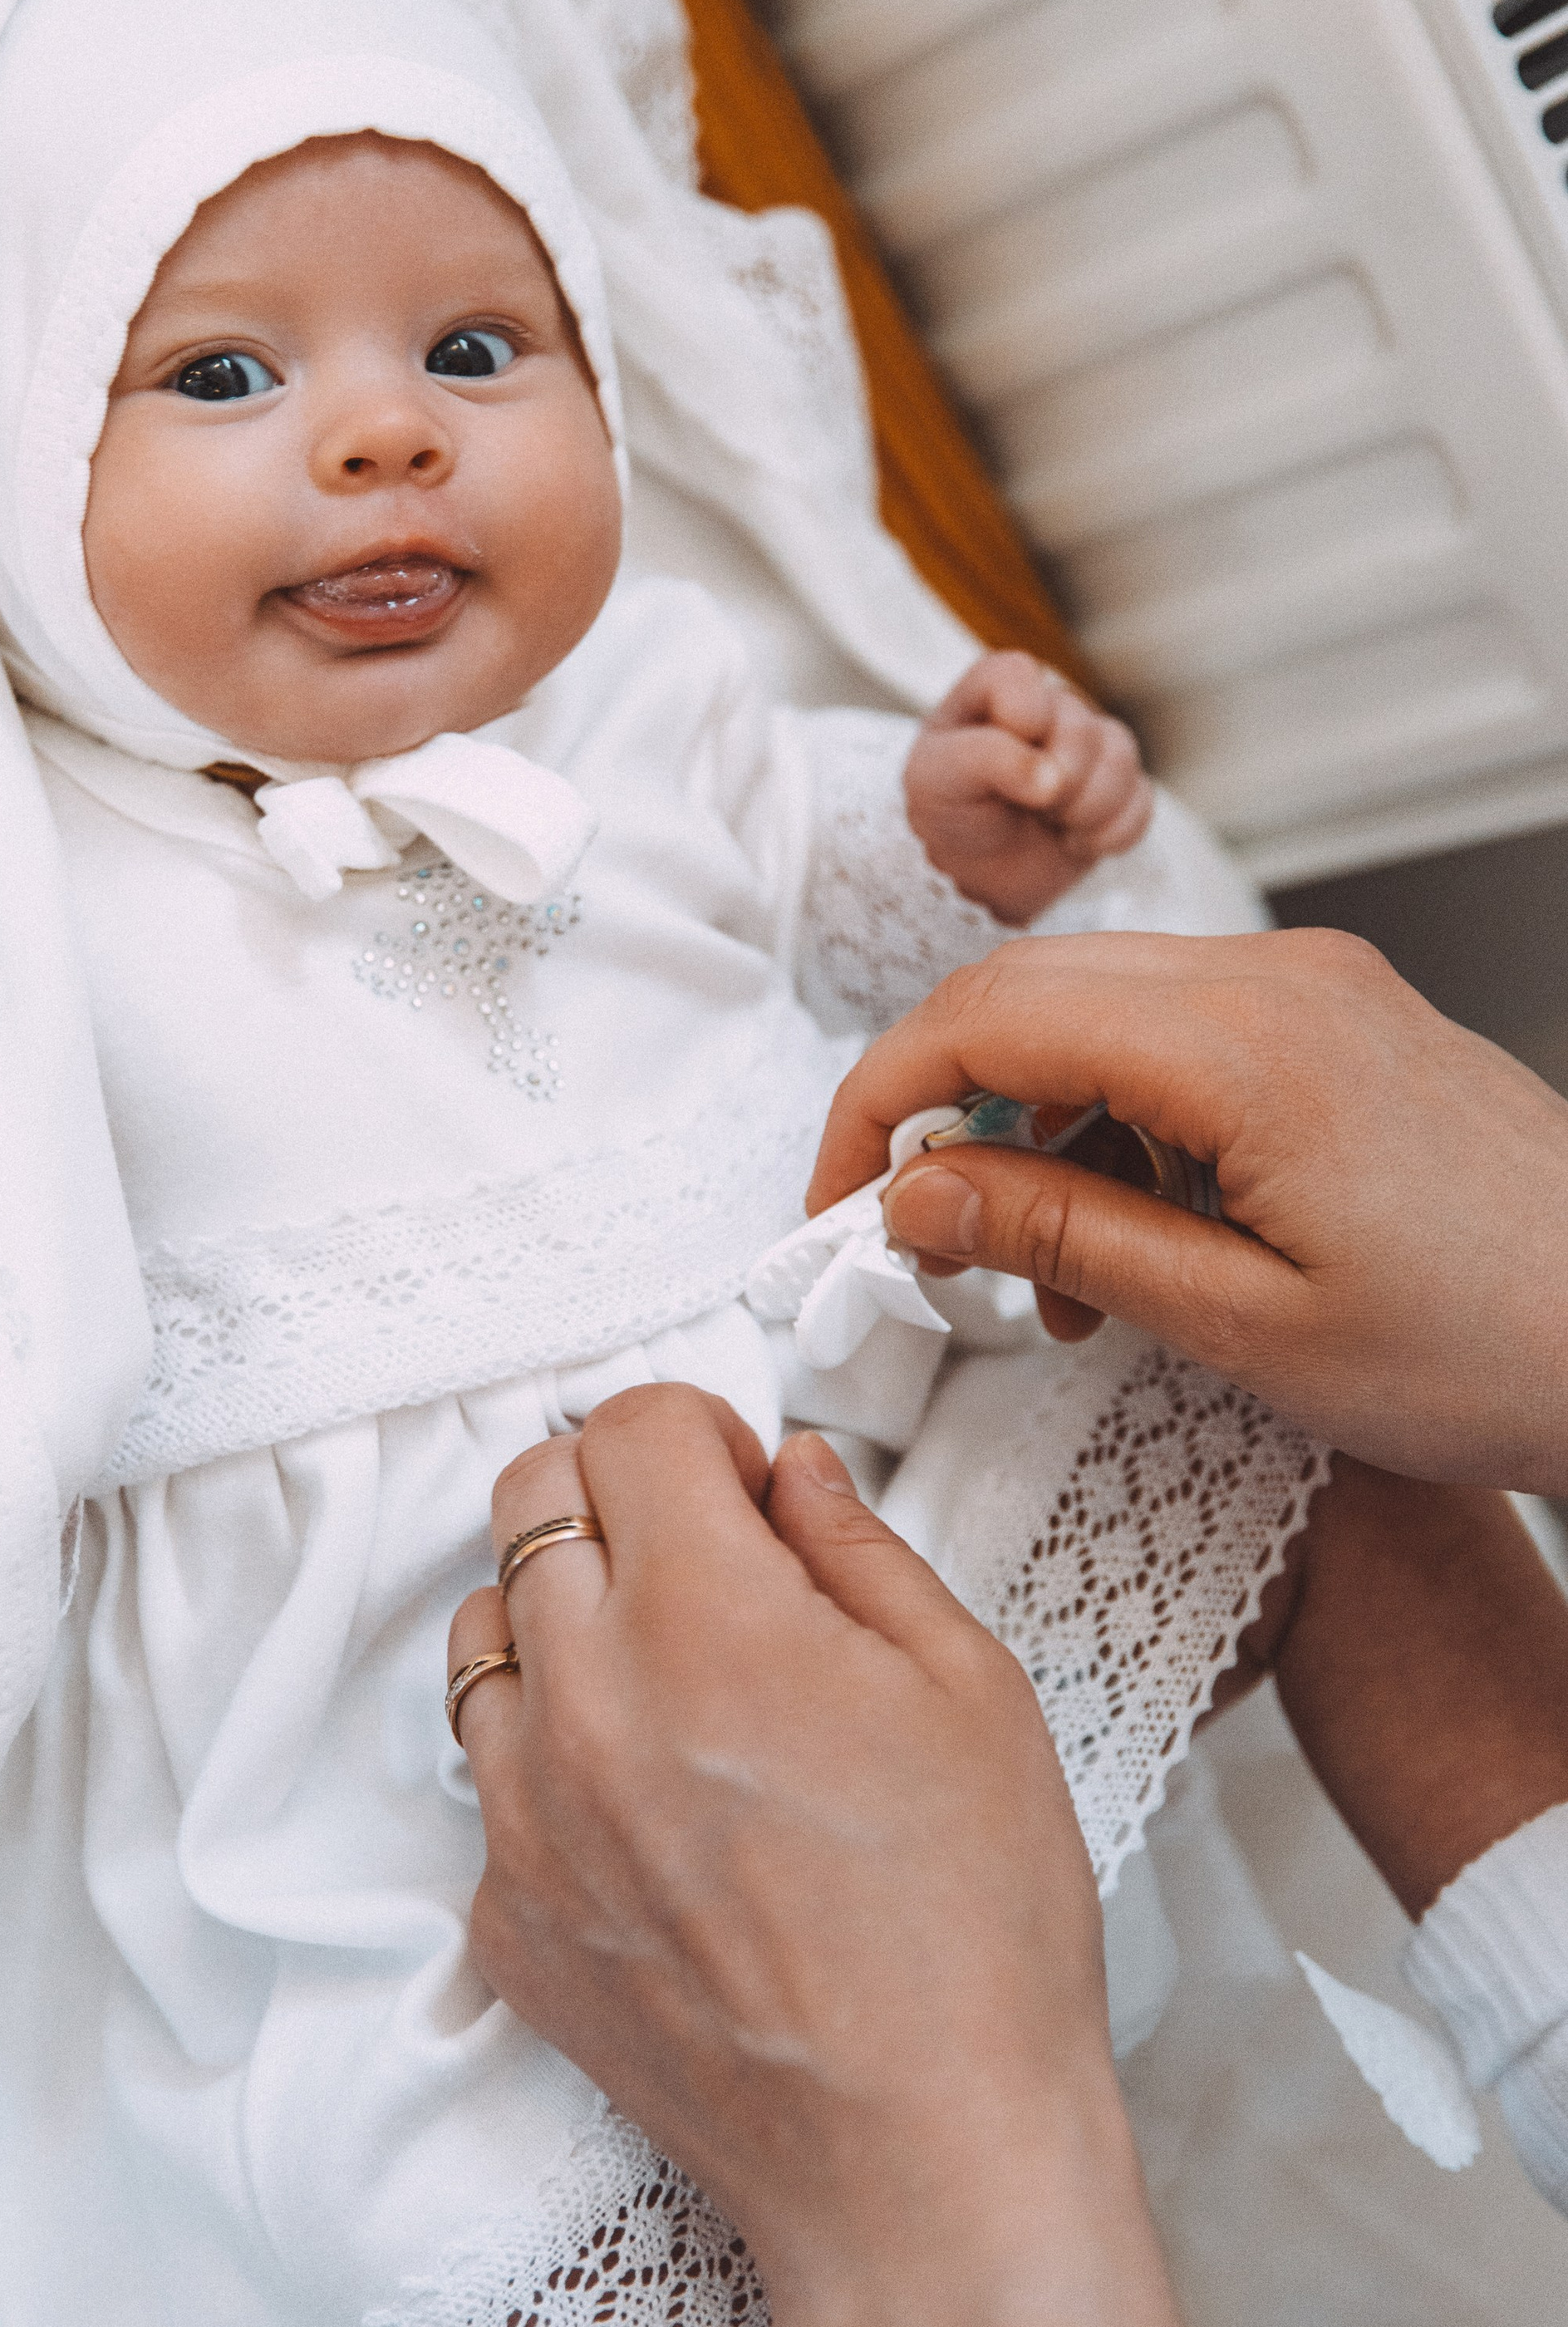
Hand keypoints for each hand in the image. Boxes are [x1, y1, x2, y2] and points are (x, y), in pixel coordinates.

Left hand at [450, 1385, 1278, 2326]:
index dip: (701, 1435)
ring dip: (561, 1614)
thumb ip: (857, 1548)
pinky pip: (486, 1778)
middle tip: (707, 1563)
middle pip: (525, 1497)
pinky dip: (550, 1755)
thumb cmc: (978, 1925)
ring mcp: (523, 1814)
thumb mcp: (971, 1690)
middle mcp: (583, 1698)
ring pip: (481, 1630)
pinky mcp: (505, 1915)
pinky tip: (653, 1813)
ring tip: (669, 1681)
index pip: (627, 1425)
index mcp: (704, 1617)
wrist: (921, 2165)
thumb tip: (786, 1469)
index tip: (751, 1495)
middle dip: (615, 1494)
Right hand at [810, 926, 1567, 1490]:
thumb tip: (914, 1192)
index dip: (876, 1107)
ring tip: (1042, 1282)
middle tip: (908, 1237)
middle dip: (937, 1110)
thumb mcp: (1244, 1325)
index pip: (983, 1020)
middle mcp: (1275, 979)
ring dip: (1032, 1127)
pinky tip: (1130, 1240)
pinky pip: (1178, 1035)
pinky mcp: (1341, 1020)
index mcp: (1242, 1043)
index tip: (833, 1204)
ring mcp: (1315, 989)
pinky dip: (1117, 1122)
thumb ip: (1062, 1235)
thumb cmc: (1492, 1347)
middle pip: (1024, 993)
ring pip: (1096, 1012)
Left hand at [903, 651, 1152, 925]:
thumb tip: (1053, 777)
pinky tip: (1074, 843)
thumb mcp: (938, 780)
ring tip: (1050, 825)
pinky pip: (1141, 802)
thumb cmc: (947, 813)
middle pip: (1080, 728)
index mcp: (994, 691)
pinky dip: (1111, 833)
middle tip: (1028, 807)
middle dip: (1056, 779)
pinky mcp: (1117, 792)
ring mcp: (1088, 750)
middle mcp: (1048, 711)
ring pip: (1121, 758)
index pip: (1019, 673)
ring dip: (1085, 808)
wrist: (970, 875)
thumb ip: (988, 759)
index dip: (1022, 713)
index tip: (1012, 748)